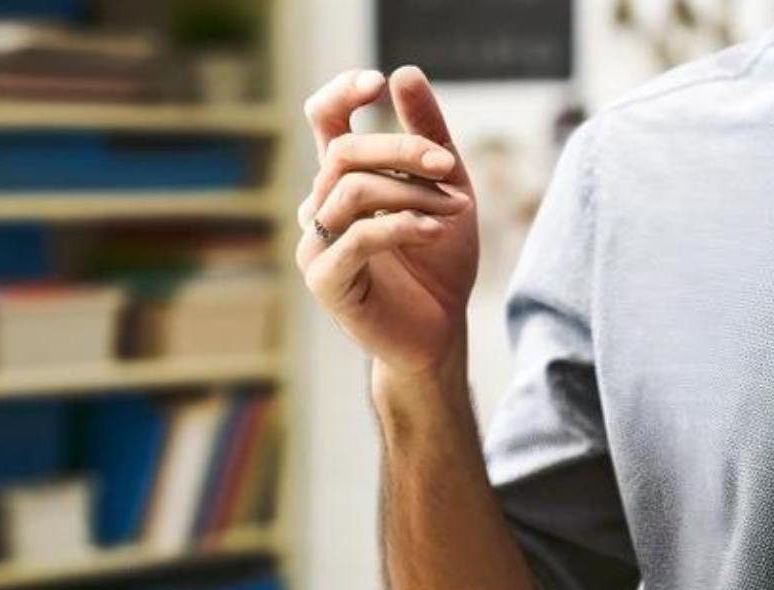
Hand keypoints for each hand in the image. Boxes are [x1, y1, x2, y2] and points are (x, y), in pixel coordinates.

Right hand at [296, 66, 479, 378]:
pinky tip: (434, 230)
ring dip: (411, 193)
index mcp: (343, 181)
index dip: (340, 94)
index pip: (324, 121)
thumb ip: (428, 136)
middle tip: (448, 164)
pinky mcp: (326, 280)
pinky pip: (356, 238)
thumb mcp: (445, 189)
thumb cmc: (438, 263)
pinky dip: (401, 226)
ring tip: (456, 209)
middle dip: (400, 151)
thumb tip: (404, 73)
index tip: (376, 82)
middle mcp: (319, 207)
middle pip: (344, 153)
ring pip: (352, 192)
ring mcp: (316, 244)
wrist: (439, 333)